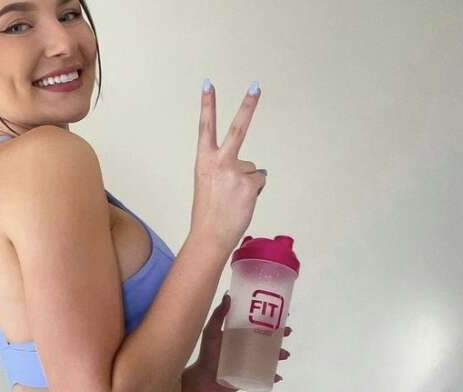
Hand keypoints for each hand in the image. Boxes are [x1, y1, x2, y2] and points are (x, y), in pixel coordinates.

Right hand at [190, 80, 265, 252]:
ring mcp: (236, 172)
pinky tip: (242, 203)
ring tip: (233, 200)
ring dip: (247, 184)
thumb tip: (251, 170)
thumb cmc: (207, 213)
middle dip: (247, 105)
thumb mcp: (207, 185)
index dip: (207, 105)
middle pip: (238, 129)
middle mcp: (220, 162)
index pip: (205, 127)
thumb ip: (223, 170)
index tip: (208, 84)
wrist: (209, 236)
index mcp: (204, 161)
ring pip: (252, 170)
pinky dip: (254, 193)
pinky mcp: (250, 184)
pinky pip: (259, 182)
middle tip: (256, 85)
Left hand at [190, 292, 291, 391]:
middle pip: (268, 338)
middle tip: (288, 332)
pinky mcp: (250, 375)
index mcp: (240, 334)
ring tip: (284, 355)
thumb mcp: (211, 331)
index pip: (259, 323)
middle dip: (281, 335)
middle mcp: (247, 346)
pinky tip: (278, 376)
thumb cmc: (207, 353)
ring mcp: (250, 361)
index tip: (284, 312)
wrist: (203, 379)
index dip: (272, 318)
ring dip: (280, 354)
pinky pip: (265, 375)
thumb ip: (218, 315)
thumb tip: (228, 295)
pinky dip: (273, 376)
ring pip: (270, 356)